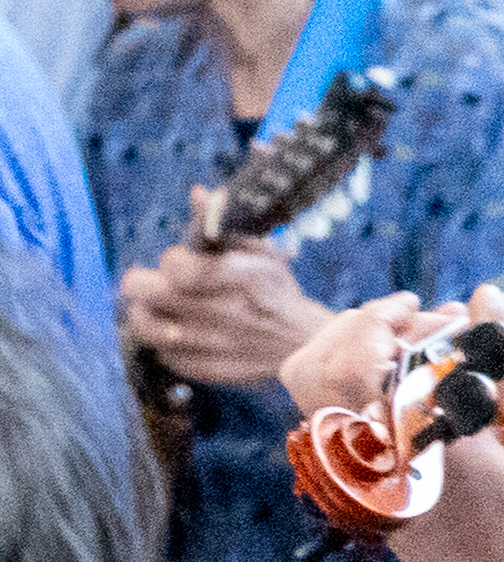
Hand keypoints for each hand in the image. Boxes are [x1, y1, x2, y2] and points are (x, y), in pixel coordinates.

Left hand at [121, 213, 331, 390]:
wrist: (304, 343)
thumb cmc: (277, 293)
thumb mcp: (261, 252)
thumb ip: (224, 226)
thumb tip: (199, 194)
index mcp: (235, 277)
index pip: (175, 265)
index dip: (171, 260)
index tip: (180, 261)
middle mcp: (219, 311)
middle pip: (148, 294)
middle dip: (141, 284)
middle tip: (151, 283)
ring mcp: (210, 343)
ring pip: (146, 328)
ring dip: (144, 315)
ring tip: (154, 308)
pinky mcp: (206, 368)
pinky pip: (164, 355)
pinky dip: (165, 344)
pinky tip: (178, 334)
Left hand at [272, 291, 503, 561]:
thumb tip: (487, 300)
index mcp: (421, 445)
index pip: (372, 351)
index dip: (412, 320)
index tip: (460, 317)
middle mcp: (373, 463)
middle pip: (319, 361)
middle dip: (375, 324)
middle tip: (432, 321)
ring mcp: (358, 481)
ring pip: (312, 390)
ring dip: (356, 352)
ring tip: (416, 348)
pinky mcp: (360, 493)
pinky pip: (332, 421)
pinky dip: (361, 387)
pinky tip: (419, 389)